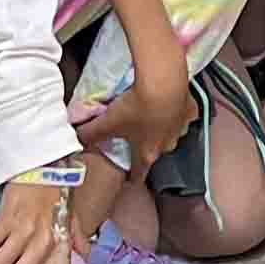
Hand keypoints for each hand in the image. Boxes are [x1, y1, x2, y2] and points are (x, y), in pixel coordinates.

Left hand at [69, 67, 198, 185]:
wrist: (163, 84)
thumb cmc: (135, 108)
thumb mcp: (107, 122)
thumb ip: (89, 133)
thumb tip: (74, 140)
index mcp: (146, 153)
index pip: (139, 175)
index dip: (132, 178)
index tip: (128, 179)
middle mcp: (166, 146)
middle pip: (155, 152)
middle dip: (146, 146)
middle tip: (135, 134)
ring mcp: (180, 129)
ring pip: (171, 134)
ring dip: (162, 128)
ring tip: (151, 115)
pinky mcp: (191, 111)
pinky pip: (183, 115)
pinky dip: (176, 111)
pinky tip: (169, 101)